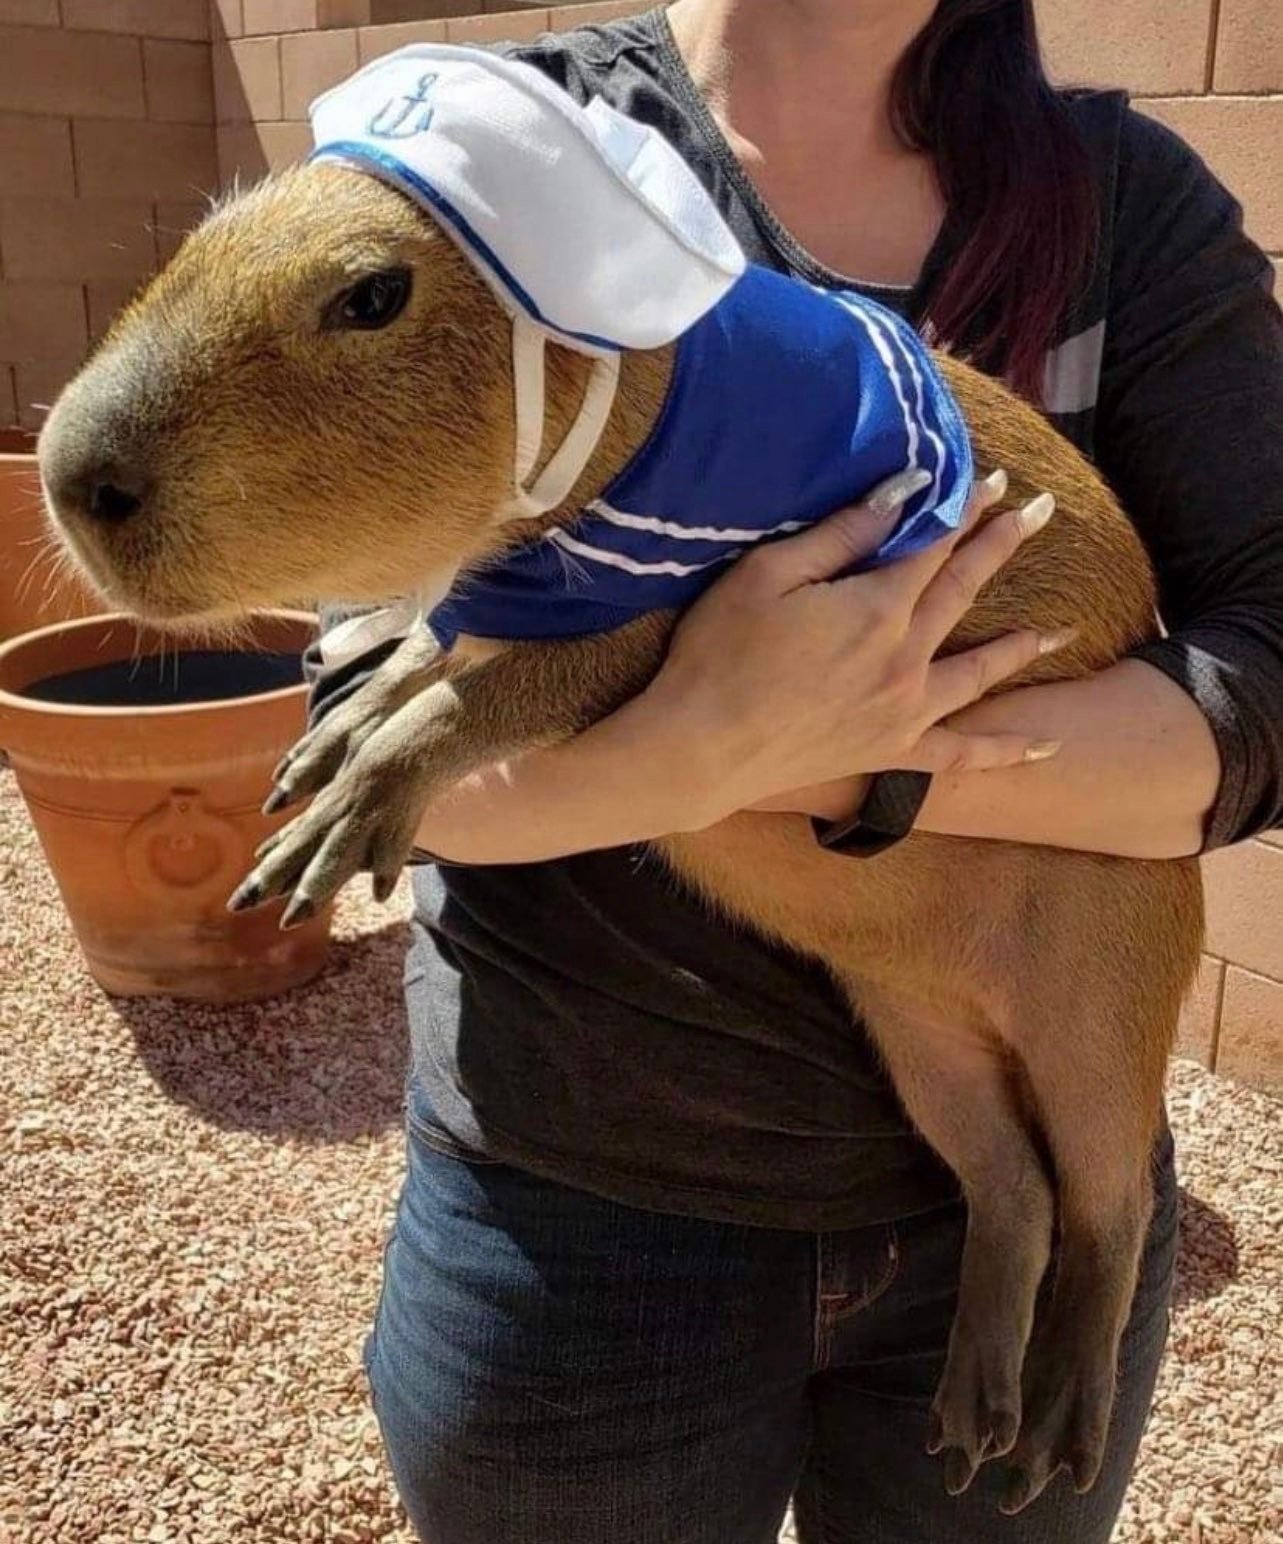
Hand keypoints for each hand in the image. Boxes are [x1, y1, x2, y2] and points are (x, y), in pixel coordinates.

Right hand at [643, 468, 1071, 825]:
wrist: (701, 748)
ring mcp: (905, 711)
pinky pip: (963, 756)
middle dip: (1002, 546)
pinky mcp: (891, 754)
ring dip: (1021, 647)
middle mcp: (906, 658)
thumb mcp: (768, 575)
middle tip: (1042, 511)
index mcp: (876, 608)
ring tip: (1062, 631)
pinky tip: (1047, 745)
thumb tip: (902, 493)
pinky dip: (1008, 752)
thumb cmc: (719, 654)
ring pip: (978, 672)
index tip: (993, 480)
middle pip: (964, 592)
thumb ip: (841, 535)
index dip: (964, 508)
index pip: (933, 545)